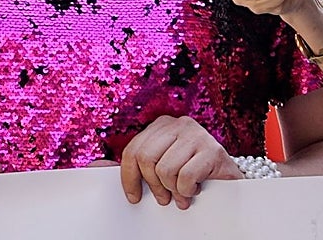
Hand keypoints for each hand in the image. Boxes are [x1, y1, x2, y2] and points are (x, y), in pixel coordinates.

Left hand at [120, 116, 242, 209]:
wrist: (228, 182)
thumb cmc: (189, 174)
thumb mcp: (157, 168)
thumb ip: (130, 166)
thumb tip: (95, 166)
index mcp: (161, 125)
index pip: (132, 151)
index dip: (129, 179)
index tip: (135, 197)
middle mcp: (179, 124)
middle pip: (145, 158)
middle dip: (153, 186)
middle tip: (164, 198)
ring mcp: (197, 134)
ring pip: (165, 170)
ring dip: (172, 191)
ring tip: (181, 194)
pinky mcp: (213, 150)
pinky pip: (185, 177)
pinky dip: (187, 191)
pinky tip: (194, 190)